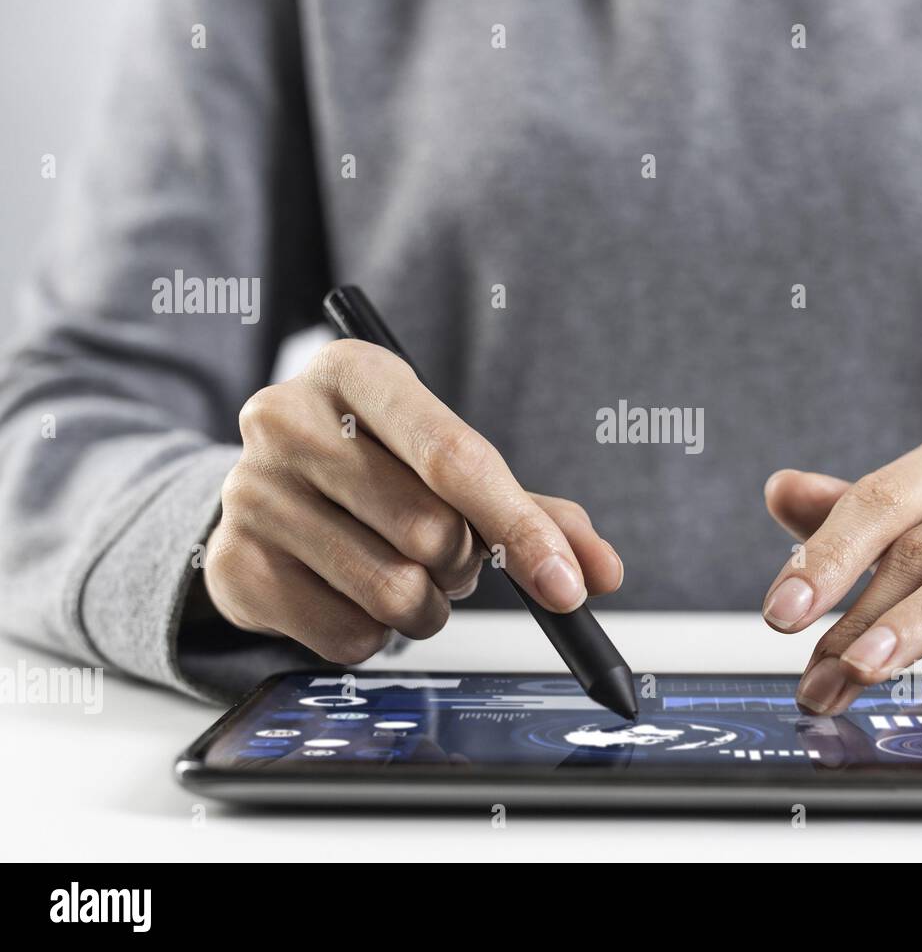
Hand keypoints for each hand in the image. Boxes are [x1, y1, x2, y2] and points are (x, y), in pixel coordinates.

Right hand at [203, 339, 622, 663]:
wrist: (269, 495)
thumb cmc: (379, 469)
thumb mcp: (448, 463)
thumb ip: (534, 511)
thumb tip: (601, 570)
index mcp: (355, 371)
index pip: (454, 456)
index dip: (520, 528)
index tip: (567, 587)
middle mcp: (288, 418)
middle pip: (430, 531)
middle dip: (462, 564)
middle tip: (447, 553)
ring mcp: (251, 492)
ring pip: (393, 592)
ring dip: (426, 607)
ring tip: (406, 576)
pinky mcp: (232, 565)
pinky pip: (347, 637)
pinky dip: (375, 635)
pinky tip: (355, 596)